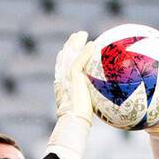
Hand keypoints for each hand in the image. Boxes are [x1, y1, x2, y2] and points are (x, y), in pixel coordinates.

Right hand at [46, 30, 95, 158]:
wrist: (73, 123)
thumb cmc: (77, 124)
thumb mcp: (82, 111)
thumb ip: (86, 105)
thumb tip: (97, 111)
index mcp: (62, 88)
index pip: (60, 70)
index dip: (63, 59)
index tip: (66, 52)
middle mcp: (62, 80)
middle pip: (63, 58)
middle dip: (68, 47)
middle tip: (75, 37)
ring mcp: (66, 78)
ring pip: (69, 55)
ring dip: (75, 43)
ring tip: (81, 34)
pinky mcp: (73, 77)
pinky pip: (79, 60)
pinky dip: (85, 51)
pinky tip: (92, 43)